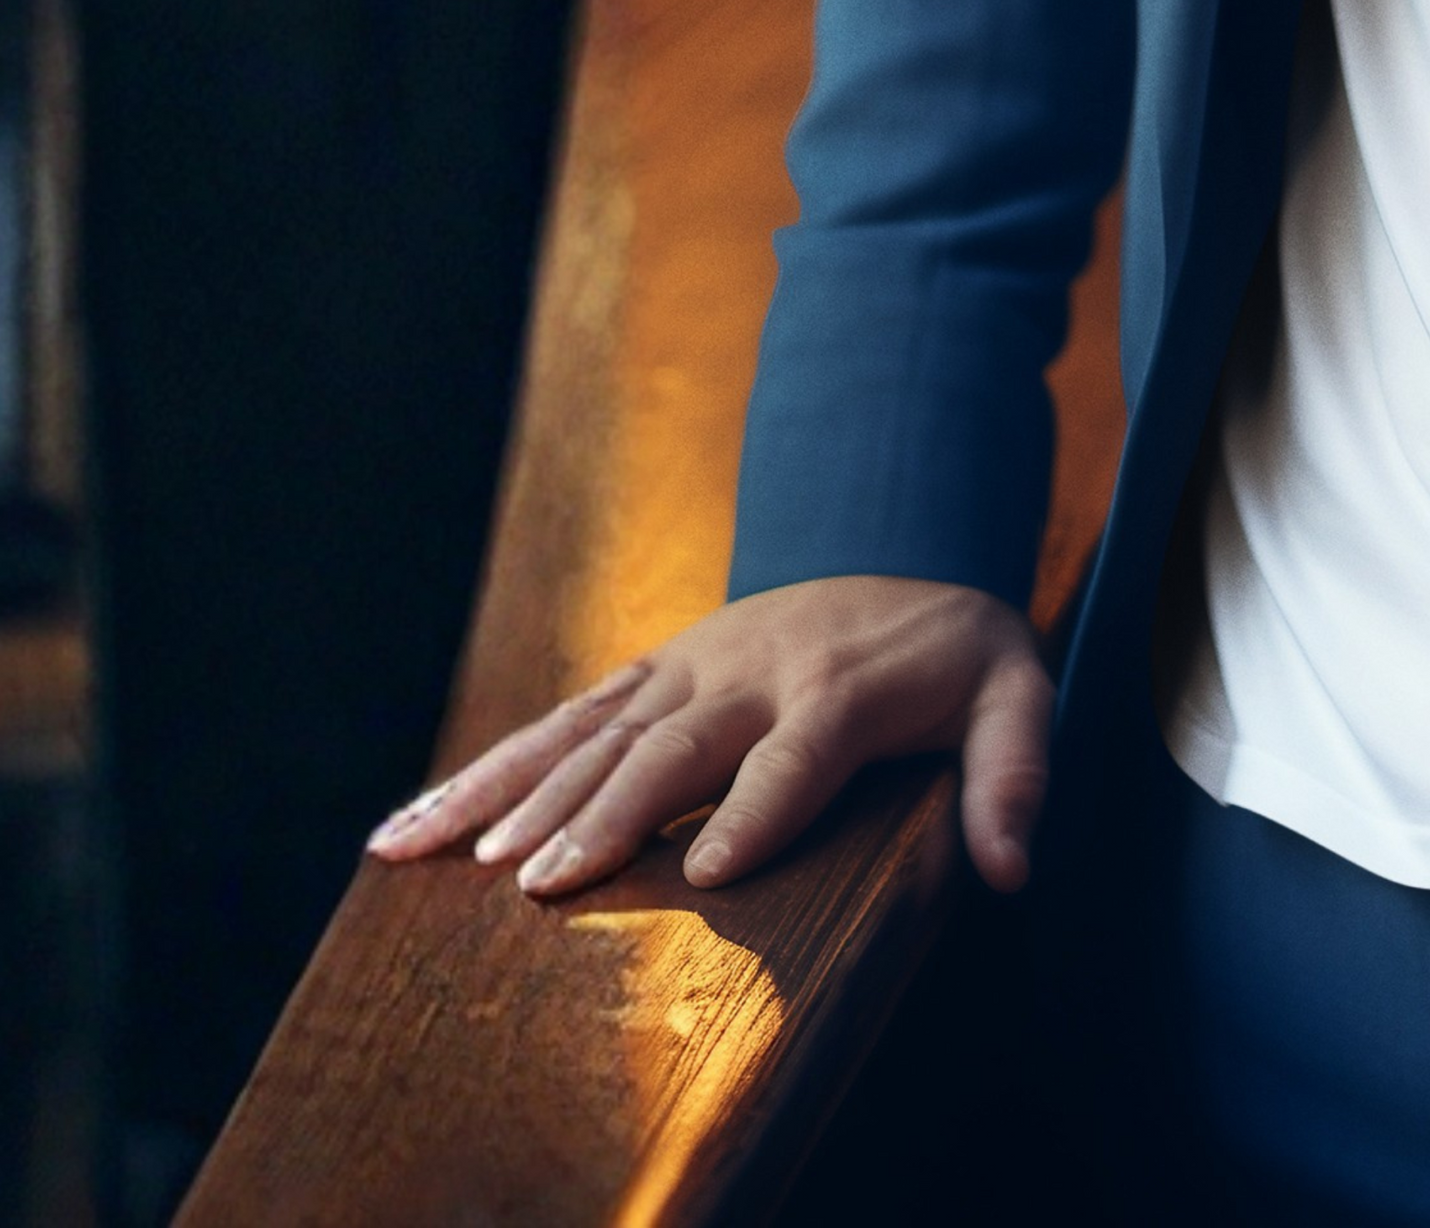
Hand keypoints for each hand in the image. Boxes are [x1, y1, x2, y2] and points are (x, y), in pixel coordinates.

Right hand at [361, 575, 1051, 903]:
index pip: (800, 756)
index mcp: (842, 686)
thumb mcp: (1017, 696)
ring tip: (443, 857)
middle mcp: (753, 668)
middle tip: (544, 886)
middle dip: (611, 812)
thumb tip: (1014, 870)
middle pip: (676, 744)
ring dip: (519, 792)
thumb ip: (1016, 774)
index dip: (760, 812)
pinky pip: (562, 718)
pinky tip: (412, 828)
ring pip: (595, 729)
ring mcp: (691, 661)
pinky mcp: (652, 667)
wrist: (907, 544)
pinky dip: (487, 769)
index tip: (707, 878)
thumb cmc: (958, 654)